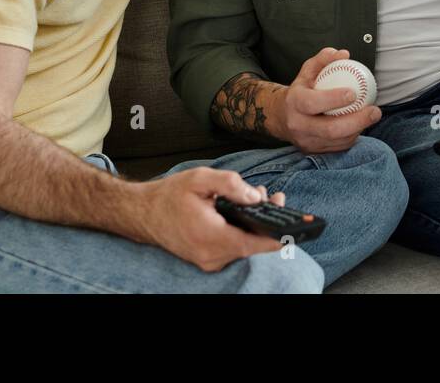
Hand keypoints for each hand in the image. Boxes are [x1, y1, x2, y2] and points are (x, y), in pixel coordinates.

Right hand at [138, 167, 288, 271]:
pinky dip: (243, 230)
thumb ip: (231, 184)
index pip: (254, 243)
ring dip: (255, 225)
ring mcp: (209, 261)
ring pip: (245, 245)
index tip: (296, 228)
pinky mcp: (208, 259)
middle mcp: (211, 255)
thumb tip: (255, 196)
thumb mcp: (201, 178)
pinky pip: (234, 247)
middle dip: (268, 221)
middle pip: (253, 244)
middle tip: (276, 197)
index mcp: (211, 236)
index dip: (278, 236)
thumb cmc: (170, 195)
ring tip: (258, 198)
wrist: (142, 213)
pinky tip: (245, 211)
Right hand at [272, 47, 382, 153]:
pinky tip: (360, 125)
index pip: (313, 103)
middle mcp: (298, 125)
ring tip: (371, 116)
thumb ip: (323, 60)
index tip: (353, 93)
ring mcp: (306, 142)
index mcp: (295, 103)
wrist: (282, 117)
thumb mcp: (307, 72)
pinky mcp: (314, 151)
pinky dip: (353, 136)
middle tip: (374, 111)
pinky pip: (338, 147)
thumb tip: (343, 54)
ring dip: (358, 129)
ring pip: (337, 141)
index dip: (334, 99)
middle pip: (329, 129)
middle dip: (356, 121)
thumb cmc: (300, 91)